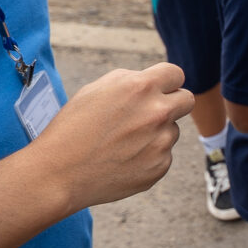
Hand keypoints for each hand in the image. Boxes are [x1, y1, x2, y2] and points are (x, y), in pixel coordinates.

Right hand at [26, 61, 192, 210]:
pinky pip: (164, 155)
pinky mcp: (160, 167)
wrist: (59, 172)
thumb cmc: (72, 127)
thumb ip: (131, 81)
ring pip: (172, 131)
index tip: (161, 88)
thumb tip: (153, 82)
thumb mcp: (97, 89)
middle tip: (153, 112)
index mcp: (140, 87)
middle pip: (187, 100)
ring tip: (123, 143)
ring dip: (156, 133)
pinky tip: (123, 160)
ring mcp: (161, 142)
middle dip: (173, 103)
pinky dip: (149, 156)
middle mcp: (157, 113)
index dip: (167, 81)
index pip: (176, 74)